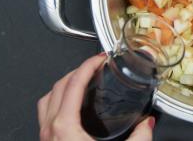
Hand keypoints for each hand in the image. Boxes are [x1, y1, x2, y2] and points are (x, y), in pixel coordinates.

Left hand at [37, 53, 154, 140]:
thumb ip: (140, 138)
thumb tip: (147, 124)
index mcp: (64, 127)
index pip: (73, 83)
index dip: (88, 65)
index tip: (101, 60)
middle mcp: (50, 130)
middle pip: (58, 85)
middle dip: (77, 71)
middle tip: (96, 68)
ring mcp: (45, 138)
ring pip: (47, 99)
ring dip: (64, 85)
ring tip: (82, 82)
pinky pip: (46, 114)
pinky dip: (59, 101)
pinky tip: (73, 108)